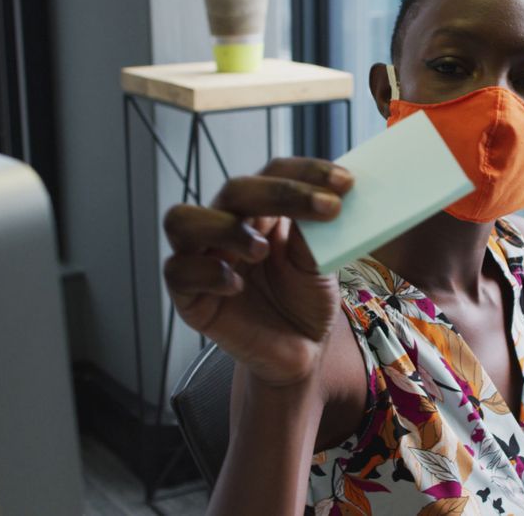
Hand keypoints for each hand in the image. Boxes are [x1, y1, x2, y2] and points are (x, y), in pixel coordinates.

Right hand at [162, 157, 352, 386]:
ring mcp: (203, 258)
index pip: (273, 172)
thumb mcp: (320, 264)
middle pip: (234, 189)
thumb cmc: (307, 301)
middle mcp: (227, 225)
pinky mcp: (189, 296)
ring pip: (182, 220)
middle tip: (325, 208)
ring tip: (261, 250)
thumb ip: (315, 234)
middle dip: (280, 193)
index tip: (345, 182)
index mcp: (261, 210)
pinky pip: (177, 272)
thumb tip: (324, 202)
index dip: (306, 172)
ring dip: (225, 228)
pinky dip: (207, 273)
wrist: (301, 351)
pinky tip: (236, 285)